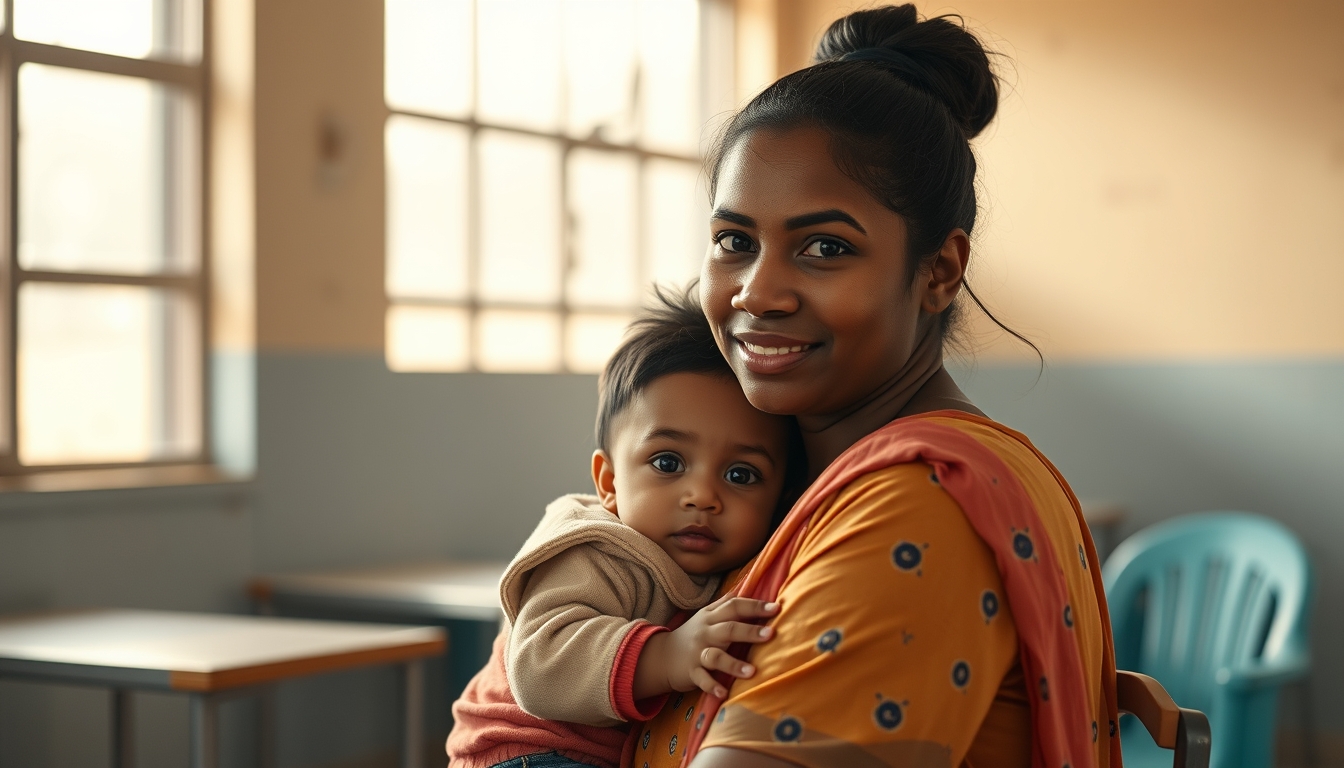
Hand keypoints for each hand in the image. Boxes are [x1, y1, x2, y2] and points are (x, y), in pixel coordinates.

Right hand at [634, 597, 779, 699]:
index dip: (755, 606)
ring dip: (733, 664)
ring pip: (715, 656)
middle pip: (728, 629)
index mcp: (711, 617)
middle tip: (770, 634)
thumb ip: (725, 603)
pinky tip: (723, 693)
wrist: (662, 656)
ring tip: (752, 672)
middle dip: (749, 631)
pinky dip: (712, 686)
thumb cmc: (693, 635)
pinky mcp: (691, 672)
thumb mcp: (706, 616)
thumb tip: (746, 585)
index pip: (734, 607)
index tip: (776, 608)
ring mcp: (698, 653)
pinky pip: (702, 679)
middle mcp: (705, 633)